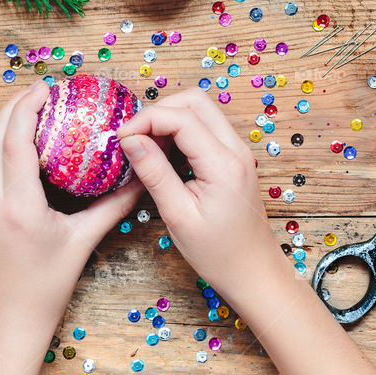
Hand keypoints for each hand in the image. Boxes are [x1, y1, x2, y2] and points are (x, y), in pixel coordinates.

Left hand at [0, 80, 142, 374]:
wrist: (3, 327)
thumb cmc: (44, 290)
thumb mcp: (81, 245)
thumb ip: (112, 208)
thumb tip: (141, 179)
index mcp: (17, 206)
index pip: (15, 139)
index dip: (28, 105)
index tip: (48, 87)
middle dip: (15, 106)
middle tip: (43, 91)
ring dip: (6, 126)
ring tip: (35, 112)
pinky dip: (1, 149)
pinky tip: (24, 150)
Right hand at [118, 89, 375, 374]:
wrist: (255, 273)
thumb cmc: (218, 254)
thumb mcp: (178, 216)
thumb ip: (154, 173)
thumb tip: (130, 140)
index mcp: (224, 163)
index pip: (180, 118)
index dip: (145, 120)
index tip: (120, 138)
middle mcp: (236, 149)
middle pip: (194, 101)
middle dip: (158, 111)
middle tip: (133, 137)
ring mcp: (238, 152)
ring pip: (200, 111)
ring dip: (169, 119)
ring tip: (145, 147)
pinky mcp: (234, 159)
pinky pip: (205, 129)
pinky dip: (181, 131)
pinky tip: (163, 155)